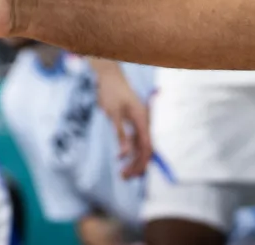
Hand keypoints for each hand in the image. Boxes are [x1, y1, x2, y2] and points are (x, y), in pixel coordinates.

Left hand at [93, 61, 152, 178]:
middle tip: (124, 178)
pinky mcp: (133, 121)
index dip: (142, 162)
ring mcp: (139, 121)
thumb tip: (124, 155)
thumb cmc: (111, 92)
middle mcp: (144, 121)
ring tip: (122, 174)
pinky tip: (121, 158)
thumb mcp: (113, 113)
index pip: (147, 146)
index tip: (133, 175)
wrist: (108, 75)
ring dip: (133, 160)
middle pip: (145, 148)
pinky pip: (135, 140)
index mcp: (142, 119)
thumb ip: (120, 134)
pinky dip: (130, 151)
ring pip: (140, 146)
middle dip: (137, 165)